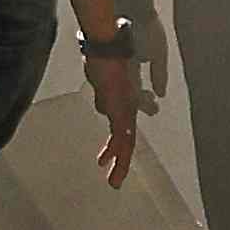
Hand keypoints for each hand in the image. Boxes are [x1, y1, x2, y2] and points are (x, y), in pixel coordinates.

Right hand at [83, 38, 152, 186]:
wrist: (107, 47)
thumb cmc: (104, 58)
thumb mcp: (104, 81)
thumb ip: (105, 95)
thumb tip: (103, 106)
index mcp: (122, 104)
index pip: (122, 132)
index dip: (116, 148)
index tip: (106, 160)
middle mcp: (126, 109)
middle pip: (125, 142)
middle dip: (120, 163)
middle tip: (114, 182)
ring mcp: (124, 110)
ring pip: (125, 143)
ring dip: (119, 163)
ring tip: (113, 181)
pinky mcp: (120, 108)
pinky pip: (122, 134)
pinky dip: (118, 149)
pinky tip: (113, 161)